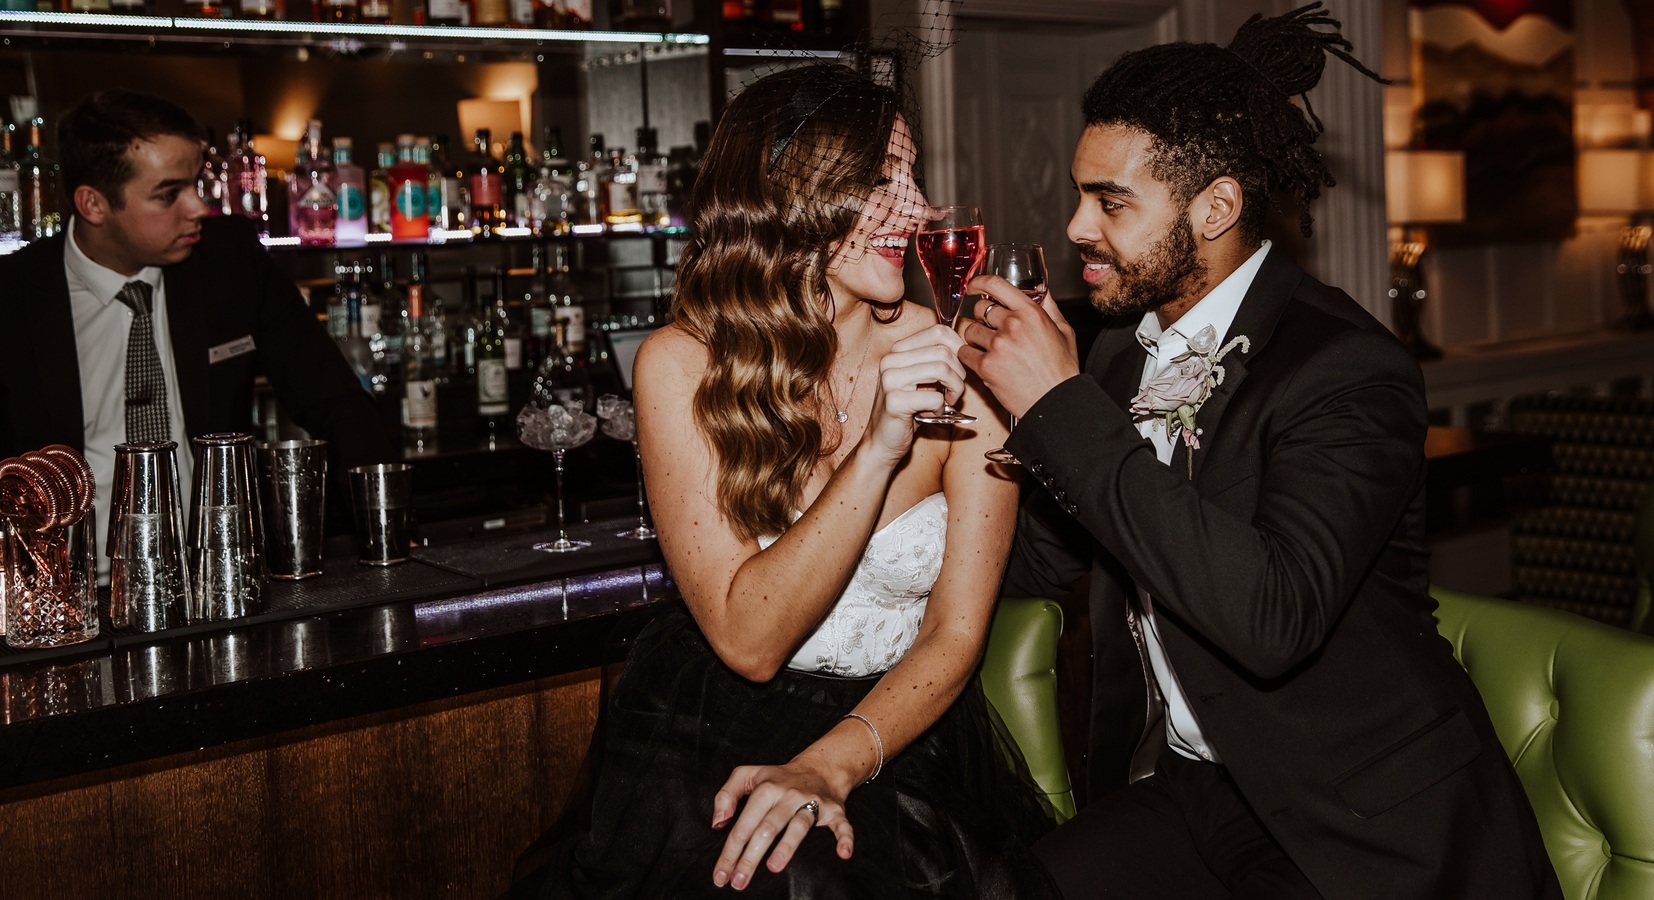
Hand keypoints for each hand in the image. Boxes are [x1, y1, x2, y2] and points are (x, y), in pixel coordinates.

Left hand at [710, 760, 854, 889]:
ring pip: (799, 825)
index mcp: (766, 789)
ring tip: (773, 868)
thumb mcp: (747, 775)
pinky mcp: (835, 810)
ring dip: (787, 846)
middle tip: (739, 883)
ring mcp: (813, 802)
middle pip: (767, 828)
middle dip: (751, 857)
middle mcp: (789, 795)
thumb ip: (726, 795)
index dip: (730, 851)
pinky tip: (842, 854)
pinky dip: (845, 838)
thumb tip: (718, 824)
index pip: (744, 824)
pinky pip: (841, 825)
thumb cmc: (777, 777)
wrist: (820, 767)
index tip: (721, 875)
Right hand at [860, 324, 967, 464]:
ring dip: (954, 389)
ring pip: (942, 370)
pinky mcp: (894, 402)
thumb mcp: (921, 379)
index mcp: (897, 350)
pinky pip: (935, 398)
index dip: (959, 348)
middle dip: (959, 373)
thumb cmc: (907, 410)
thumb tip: (965, 349)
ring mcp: (889, 380)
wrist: (881, 441)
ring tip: (947, 401)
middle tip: (954, 391)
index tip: (960, 368)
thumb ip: (935, 360)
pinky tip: (932, 414)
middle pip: (943, 351)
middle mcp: (890, 360)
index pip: (938, 332)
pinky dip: (941, 409)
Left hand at [957, 275, 1079, 417]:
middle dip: (983, 319)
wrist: (1055, 401)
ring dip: (976, 339)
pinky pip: (965, 352)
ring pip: (970, 331)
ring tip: (992, 350)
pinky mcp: (986, 366)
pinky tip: (985, 362)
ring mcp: (998, 345)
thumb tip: (1040, 291)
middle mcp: (1013, 325)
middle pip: (980, 309)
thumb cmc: (1061, 370)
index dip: (979, 282)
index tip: (973, 286)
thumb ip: (1048, 308)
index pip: (996, 285)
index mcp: (1031, 313)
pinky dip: (970, 357)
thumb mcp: (1063, 331)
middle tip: (993, 332)